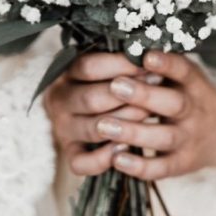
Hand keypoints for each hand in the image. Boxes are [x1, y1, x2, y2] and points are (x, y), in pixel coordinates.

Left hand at [45, 51, 215, 179]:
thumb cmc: (193, 96)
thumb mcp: (187, 75)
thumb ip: (163, 65)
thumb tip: (123, 42)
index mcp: (194, 84)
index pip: (183, 70)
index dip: (166, 63)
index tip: (147, 55)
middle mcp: (194, 111)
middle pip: (173, 104)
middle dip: (144, 95)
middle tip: (115, 86)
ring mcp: (189, 139)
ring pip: (163, 137)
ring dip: (133, 132)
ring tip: (103, 125)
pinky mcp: (181, 164)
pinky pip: (160, 168)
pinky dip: (139, 166)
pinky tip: (116, 159)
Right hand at [45, 52, 153, 175]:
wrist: (88, 109)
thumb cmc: (106, 81)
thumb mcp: (106, 64)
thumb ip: (118, 60)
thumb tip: (146, 52)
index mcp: (64, 74)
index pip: (88, 67)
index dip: (121, 65)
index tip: (148, 64)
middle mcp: (58, 101)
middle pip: (92, 99)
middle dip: (129, 94)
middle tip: (157, 87)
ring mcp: (62, 129)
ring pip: (93, 129)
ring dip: (125, 122)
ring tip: (149, 113)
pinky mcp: (70, 154)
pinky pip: (82, 163)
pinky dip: (104, 158)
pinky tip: (126, 148)